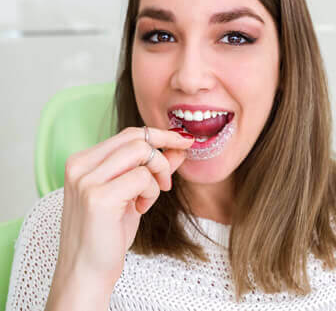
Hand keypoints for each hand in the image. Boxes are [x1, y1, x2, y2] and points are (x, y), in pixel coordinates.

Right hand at [56, 126, 193, 285]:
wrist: (85, 273)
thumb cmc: (107, 232)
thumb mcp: (131, 193)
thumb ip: (151, 167)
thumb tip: (179, 147)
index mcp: (83, 161)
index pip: (129, 134)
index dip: (160, 135)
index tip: (183, 141)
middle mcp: (81, 165)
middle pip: (137, 138)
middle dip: (163, 153)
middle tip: (167, 180)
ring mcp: (87, 180)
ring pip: (142, 152)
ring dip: (156, 174)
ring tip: (148, 198)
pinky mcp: (98, 197)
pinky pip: (142, 177)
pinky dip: (151, 192)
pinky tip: (141, 208)